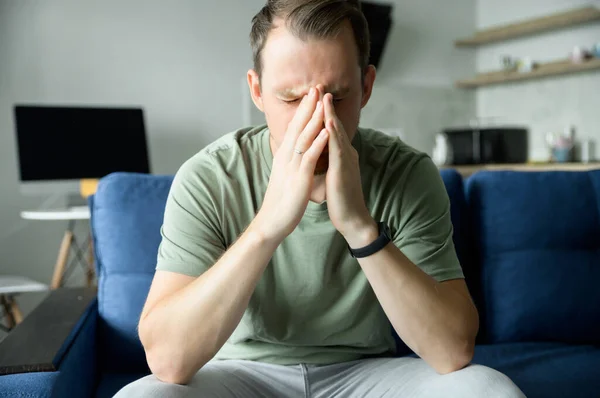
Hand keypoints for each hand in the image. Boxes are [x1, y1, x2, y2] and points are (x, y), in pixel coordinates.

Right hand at [252, 87, 328, 242]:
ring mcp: (291, 167)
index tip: (312, 94)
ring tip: (322, 101)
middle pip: (297, 126)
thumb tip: (294, 152)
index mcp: (284, 156)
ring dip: (313, 118)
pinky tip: (326, 131)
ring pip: (303, 137)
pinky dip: (317, 143)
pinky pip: (309, 158)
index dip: (303, 110)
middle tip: (317, 86)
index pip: (294, 128)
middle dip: (308, 106)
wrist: (272, 222)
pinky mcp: (299, 179)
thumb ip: (290, 162)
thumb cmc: (281, 201)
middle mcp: (286, 157)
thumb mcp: (285, 176)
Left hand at [323, 94, 377, 247]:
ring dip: (329, 114)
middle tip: (319, 87)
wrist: (352, 218)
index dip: (323, 113)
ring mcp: (346, 160)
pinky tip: (327, 121)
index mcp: (341, 154)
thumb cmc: (340, 199)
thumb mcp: (331, 175)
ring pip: (337, 132)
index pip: (330, 129)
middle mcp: (346, 153)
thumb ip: (327, 161)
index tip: (314, 98)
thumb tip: (317, 152)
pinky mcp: (343, 169)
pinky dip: (332, 133)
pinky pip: (337, 148)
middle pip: (334, 125)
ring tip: (323, 97)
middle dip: (326, 106)